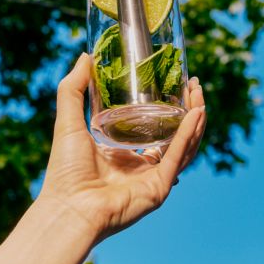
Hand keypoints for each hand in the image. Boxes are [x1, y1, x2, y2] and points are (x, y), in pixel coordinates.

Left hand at [39, 53, 205, 241]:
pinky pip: (178, 156)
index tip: (175, 80)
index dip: (166, 103)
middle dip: (188, 108)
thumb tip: (85, 55)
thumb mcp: (68, 121)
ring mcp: (153, 177)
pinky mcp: (159, 187)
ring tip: (199, 93)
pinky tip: (195, 113)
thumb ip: (73, 88)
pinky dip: (188, 134)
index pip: (153, 125)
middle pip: (175, 133)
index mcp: (123, 152)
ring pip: (184, 144)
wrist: (68, 207)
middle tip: (194, 83)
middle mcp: (141, 165)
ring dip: (195, 118)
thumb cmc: (64, 172)